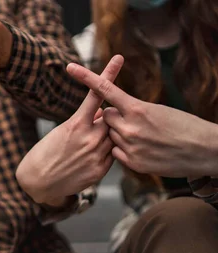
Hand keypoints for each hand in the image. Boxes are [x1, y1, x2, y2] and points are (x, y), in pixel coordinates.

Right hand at [15, 55, 123, 205]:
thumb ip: (84, 121)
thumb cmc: (46, 153)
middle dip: (103, 120)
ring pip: (113, 136)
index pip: (97, 95)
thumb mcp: (61, 131)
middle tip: (90, 129)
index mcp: (76, 124)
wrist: (39, 182)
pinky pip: (112, 154)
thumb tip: (101, 112)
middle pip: (109, 118)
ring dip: (104, 137)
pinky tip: (88, 159)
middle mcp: (89, 137)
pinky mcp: (101, 170)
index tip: (119, 58)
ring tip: (85, 147)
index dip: (108, 75)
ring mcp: (97, 154)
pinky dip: (104, 152)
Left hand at [67, 56, 217, 177]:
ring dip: (121, 134)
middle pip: (106, 116)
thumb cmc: (184, 126)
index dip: (86, 77)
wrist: (205, 150)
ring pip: (111, 135)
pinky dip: (125, 150)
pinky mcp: (133, 163)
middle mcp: (130, 128)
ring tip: (146, 137)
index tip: (70, 67)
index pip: (105, 90)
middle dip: (115, 117)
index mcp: (137, 109)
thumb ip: (133, 111)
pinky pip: (116, 153)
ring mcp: (130, 146)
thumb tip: (116, 112)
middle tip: (136, 121)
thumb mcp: (159, 111)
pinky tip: (143, 149)